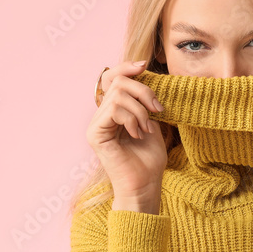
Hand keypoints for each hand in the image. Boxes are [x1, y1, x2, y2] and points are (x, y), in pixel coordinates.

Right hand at [87, 60, 166, 211]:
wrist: (145, 184)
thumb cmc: (150, 159)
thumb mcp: (151, 120)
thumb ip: (143, 99)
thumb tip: (142, 70)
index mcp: (113, 111)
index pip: (112, 78)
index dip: (126, 68)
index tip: (144, 67)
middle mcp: (100, 115)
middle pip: (118, 82)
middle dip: (143, 92)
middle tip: (157, 111)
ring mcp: (95, 124)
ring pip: (118, 95)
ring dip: (140, 110)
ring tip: (146, 128)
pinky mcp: (94, 133)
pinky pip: (114, 110)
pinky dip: (132, 119)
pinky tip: (137, 134)